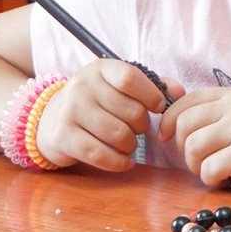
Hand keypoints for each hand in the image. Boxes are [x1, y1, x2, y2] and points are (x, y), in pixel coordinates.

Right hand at [36, 59, 183, 171]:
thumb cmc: (95, 102)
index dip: (151, 95)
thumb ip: (152, 85)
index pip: (130, 77)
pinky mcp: (63, 137)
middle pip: (130, 110)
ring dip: (132, 145)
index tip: (158, 107)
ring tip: (129, 144)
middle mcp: (82, 86)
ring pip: (118, 134)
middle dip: (143, 125)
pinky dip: (119, 162)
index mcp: (99, 69)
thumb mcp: (117, 86)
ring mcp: (70, 111)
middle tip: (139, 129)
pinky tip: (124, 161)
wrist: (50, 120)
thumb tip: (180, 92)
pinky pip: (101, 154)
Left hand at [157, 87, 230, 192]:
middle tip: (197, 162)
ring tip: (215, 172)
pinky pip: (208, 170)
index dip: (169, 119)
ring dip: (197, 167)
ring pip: (192, 148)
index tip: (164, 136)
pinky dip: (212, 180)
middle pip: (184, 124)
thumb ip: (224, 112)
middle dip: (182, 148)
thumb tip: (179, 122)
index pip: (188, 100)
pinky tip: (228, 182)